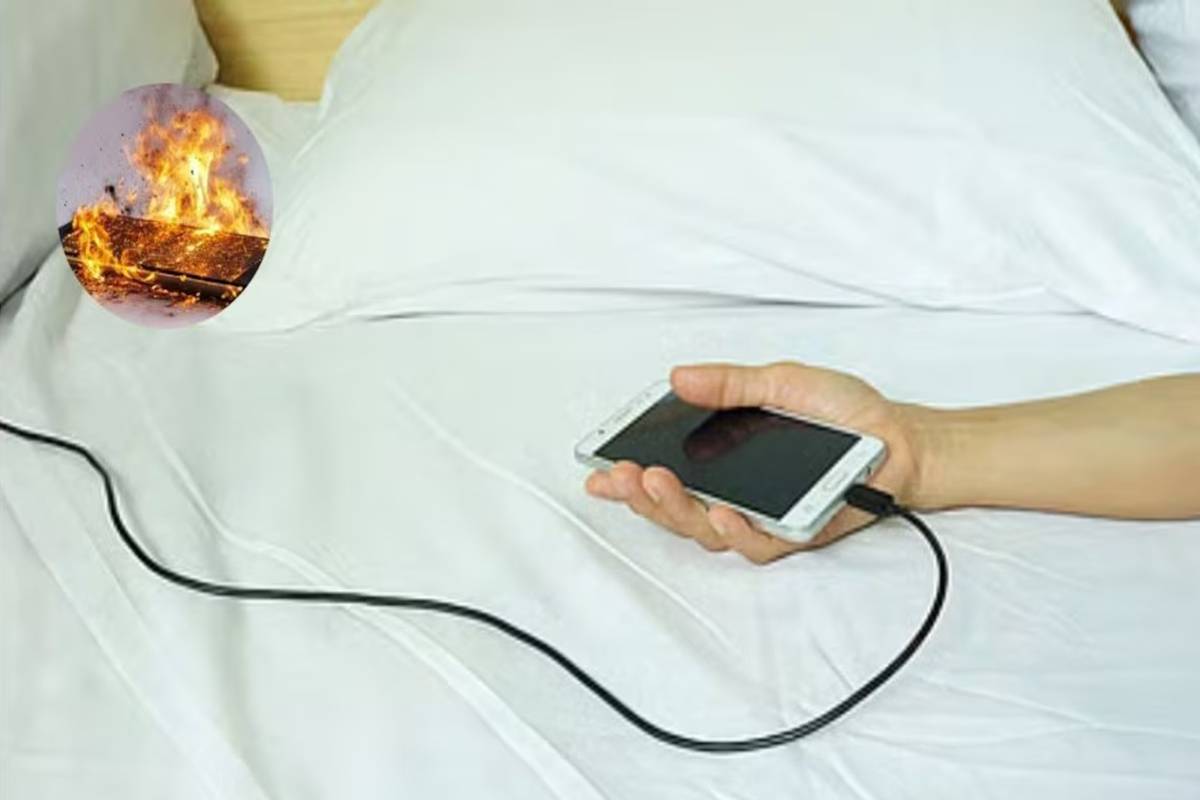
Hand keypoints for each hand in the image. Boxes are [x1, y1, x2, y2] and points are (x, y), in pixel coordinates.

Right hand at [585, 362, 930, 563]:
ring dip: (675, 509)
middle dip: (638, 494)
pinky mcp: (793, 535)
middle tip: (619, 474)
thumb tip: (680, 378)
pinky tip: (722, 513)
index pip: (666, 473)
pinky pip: (756, 544)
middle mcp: (735, 495)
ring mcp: (762, 518)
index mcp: (724, 460)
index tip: (596, 468)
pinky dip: (736, 530)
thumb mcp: (780, 381)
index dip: (627, 476)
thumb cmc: (845, 413)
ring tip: (654, 483)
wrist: (901, 438)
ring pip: (704, 530)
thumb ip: (730, 384)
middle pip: (674, 508)